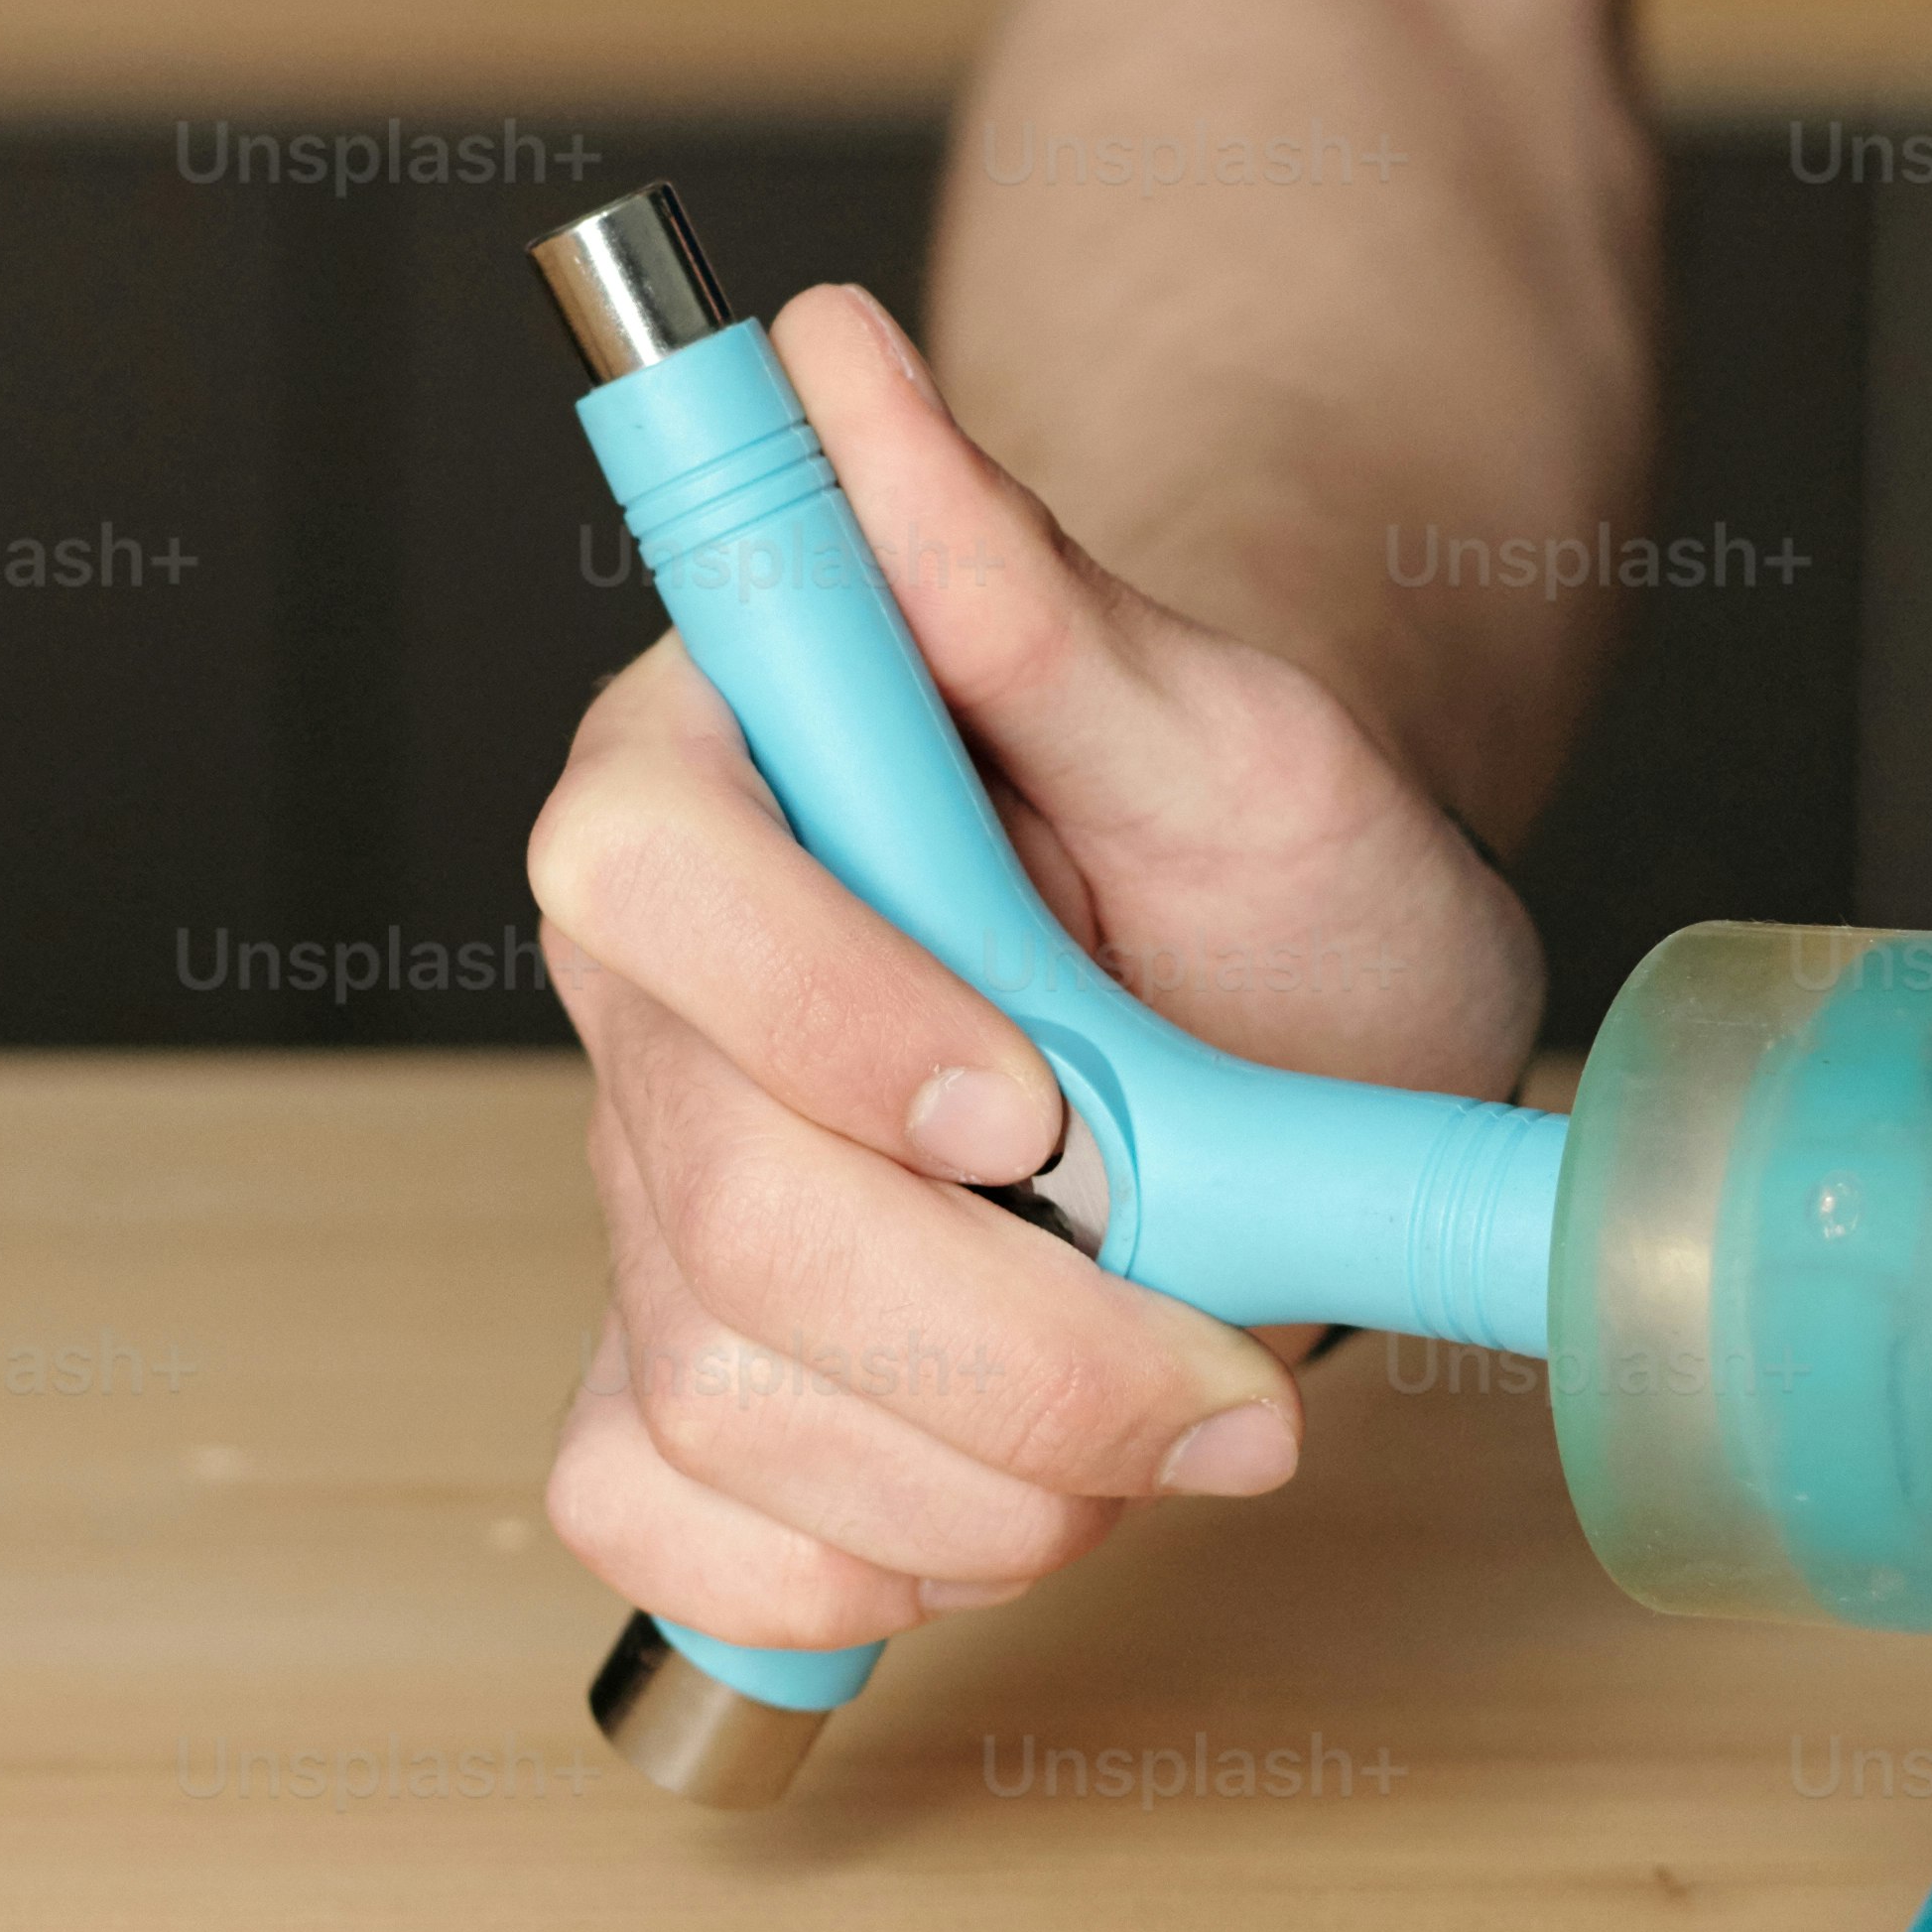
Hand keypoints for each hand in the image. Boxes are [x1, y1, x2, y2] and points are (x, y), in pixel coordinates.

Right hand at [526, 287, 1546, 1653]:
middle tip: (1234, 1372)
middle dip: (1002, 1342)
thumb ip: (1018, 573)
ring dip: (984, 1475)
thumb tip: (839, 357)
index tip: (1041, 1105)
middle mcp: (646, 992)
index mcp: (718, 771)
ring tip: (1178, 1414)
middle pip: (711, 1213)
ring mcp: (648, 1192)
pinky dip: (839, 1573)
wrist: (1285, 988)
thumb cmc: (1257, 839)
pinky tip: (1001, 1513)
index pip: (646, 881)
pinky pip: (658, 1523)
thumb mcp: (1223, 713)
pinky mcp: (679, 1367)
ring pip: (716, 1403)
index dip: (828, 1018)